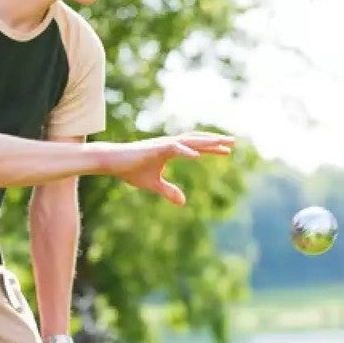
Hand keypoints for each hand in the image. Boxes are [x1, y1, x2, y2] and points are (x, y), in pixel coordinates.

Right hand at [110, 131, 234, 205]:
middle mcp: (168, 144)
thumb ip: (168, 191)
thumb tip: (183, 202)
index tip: (227, 151)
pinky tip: (197, 155)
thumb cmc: (130, 170)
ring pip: (188, 140)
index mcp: (169, 150)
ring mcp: (162, 144)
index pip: (195, 147)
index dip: (211, 148)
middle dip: (214, 141)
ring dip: (205, 142)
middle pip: (196, 140)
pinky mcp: (154, 148)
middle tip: (233, 141)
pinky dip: (186, 151)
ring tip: (221, 143)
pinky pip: (173, 148)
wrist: (111, 162)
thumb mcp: (153, 184)